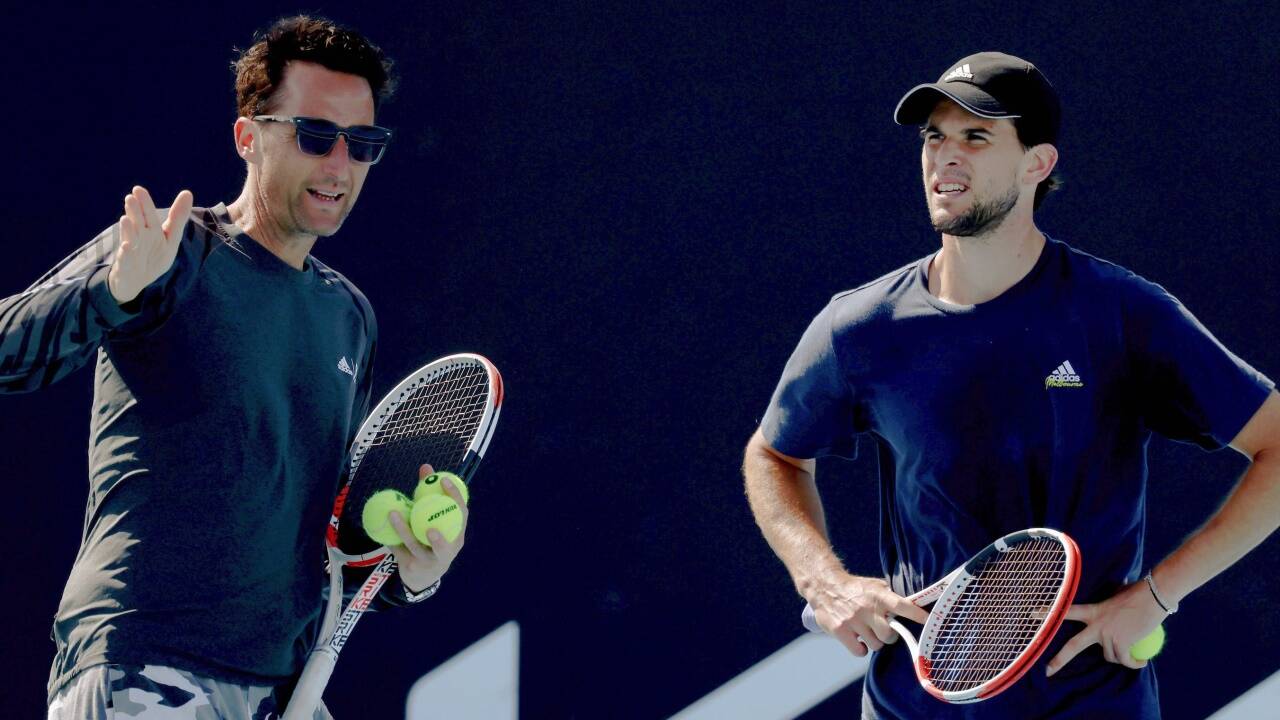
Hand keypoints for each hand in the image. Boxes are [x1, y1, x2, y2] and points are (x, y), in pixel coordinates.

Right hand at [108, 186, 193, 303]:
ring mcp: (131, 250)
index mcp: (151, 230)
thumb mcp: (170, 238)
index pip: (149, 214)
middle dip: (135, 212)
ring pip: (130, 237)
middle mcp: (139, 237)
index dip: (145, 203)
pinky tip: (126, 246)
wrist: (136, 280)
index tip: (138, 189)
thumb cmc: (153, 256)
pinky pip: (126, 257)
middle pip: (139, 223)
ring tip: (125, 219)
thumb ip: (178, 218)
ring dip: (128, 229)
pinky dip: (126, 252)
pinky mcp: (126, 264)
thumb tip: (187, 192)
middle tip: (131, 198)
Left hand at [387, 463, 467, 592]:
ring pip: (416, 548)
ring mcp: (429, 561)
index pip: (461, 515)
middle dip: (438, 538)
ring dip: (403, 531)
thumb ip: (431, 494)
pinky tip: (382, 530)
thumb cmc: (433, 539)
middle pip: (444, 546)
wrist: (425, 575)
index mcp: (457, 536)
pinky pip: (399, 551)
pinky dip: (391, 540)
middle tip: (428, 523)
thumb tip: (426, 467)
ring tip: (393, 514)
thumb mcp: (435, 518)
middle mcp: (447, 551)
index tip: (444, 480)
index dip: (455, 497)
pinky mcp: (412, 567)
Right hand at [810, 575, 929, 656]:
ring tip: (867, 632)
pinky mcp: (840, 631)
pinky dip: (861, 649)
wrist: (824, 586)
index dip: (916, 614)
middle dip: (889, 635)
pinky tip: (858, 640)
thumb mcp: (874, 586)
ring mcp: (853, 620)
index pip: (902, 606)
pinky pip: (860, 652)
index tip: (929, 620)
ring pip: (876, 645)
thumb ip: (890, 596)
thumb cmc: (854, 589)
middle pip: (889, 634)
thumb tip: (914, 605)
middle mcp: (866, 608)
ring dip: (874, 641)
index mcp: (878, 596)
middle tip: (883, 629)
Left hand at [1045, 580, 1166, 675]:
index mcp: (1093, 611)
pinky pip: (1126, 661)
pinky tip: (1141, 661)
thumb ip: (1110, 604)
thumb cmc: (1139, 592)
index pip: (1066, 611)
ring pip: (1110, 657)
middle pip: (1073, 646)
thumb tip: (1117, 588)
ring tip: (1131, 648)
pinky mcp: (1122, 643)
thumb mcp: (1117, 596)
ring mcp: (1108, 635)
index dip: (1049, 613)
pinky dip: (1134, 663)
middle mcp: (1097, 625)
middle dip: (1060, 660)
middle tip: (1048, 671)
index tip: (1032, 614)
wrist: (1154, 595)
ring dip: (1120, 657)